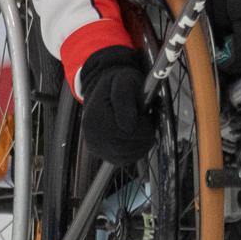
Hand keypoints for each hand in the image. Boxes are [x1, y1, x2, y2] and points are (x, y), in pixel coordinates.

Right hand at [79, 45, 157, 166]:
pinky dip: (136, 150)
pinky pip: (123, 159)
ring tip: (143, 126)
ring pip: (127, 156)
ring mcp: (96, 147)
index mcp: (96, 118)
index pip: (127, 132)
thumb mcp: (124, 81)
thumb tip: (128, 125)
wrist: (104, 88)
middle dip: (144, 135)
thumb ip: (124, 99)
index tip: (148, 114)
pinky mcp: (102, 154)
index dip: (145, 125)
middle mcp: (92, 136)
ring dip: (142, 143)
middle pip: (127, 147)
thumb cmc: (118, 82)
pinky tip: (138, 136)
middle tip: (148, 120)